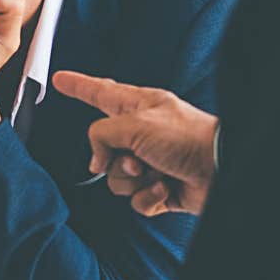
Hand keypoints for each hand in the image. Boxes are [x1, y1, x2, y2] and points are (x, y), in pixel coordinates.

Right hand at [52, 71, 217, 215]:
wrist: (219, 170)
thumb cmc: (187, 138)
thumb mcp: (136, 124)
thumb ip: (102, 134)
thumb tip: (96, 160)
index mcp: (139, 107)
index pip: (101, 93)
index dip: (79, 86)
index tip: (61, 79)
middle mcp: (143, 134)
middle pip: (104, 148)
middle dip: (115, 160)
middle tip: (135, 158)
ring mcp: (151, 162)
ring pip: (117, 178)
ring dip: (133, 180)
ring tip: (155, 172)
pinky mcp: (159, 189)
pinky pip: (136, 200)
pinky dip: (148, 198)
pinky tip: (165, 189)